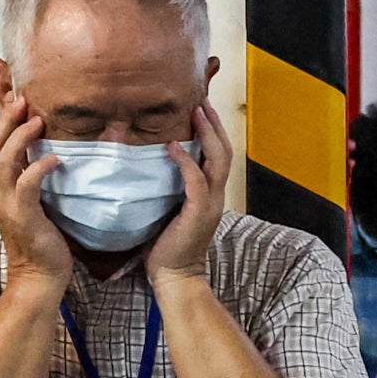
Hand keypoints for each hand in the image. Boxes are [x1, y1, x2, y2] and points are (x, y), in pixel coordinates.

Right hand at [0, 93, 73, 294]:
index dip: (2, 122)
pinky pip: (26, 186)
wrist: (38, 279)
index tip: (15, 97)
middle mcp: (1, 194)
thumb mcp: (39, 205)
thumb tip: (55, 155)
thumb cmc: (44, 243)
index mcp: (3, 189)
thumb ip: (38, 182)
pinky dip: (38, 168)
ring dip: (19, 138)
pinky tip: (55, 158)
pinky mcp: (24, 217)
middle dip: (5, 121)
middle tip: (22, 99)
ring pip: (3, 162)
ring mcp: (9, 205)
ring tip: (37, 120)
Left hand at [145, 103, 231, 282]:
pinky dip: (187, 161)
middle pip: (224, 151)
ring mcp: (210, 204)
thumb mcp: (171, 211)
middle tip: (202, 101)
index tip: (202, 109)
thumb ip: (169, 189)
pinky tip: (174, 147)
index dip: (214, 131)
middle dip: (214, 124)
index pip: (219, 156)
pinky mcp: (198, 213)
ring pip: (218, 160)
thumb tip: (151, 166)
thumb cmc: (167, 246)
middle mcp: (217, 196)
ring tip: (196, 112)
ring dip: (207, 134)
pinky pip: (196, 181)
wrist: (174, 277)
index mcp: (211, 195)